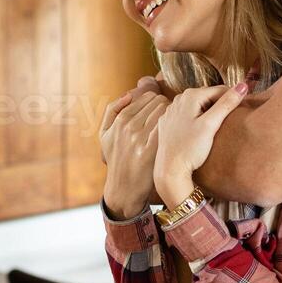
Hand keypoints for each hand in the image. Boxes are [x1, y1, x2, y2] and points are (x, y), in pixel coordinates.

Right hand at [99, 90, 168, 216]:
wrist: (123, 189)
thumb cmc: (116, 159)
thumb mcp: (105, 135)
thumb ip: (112, 110)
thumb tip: (128, 93)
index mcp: (119, 120)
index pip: (146, 96)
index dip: (157, 100)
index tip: (162, 109)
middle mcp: (128, 127)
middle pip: (158, 101)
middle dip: (166, 106)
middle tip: (170, 116)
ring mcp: (140, 138)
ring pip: (165, 111)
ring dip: (172, 115)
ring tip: (174, 124)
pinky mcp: (151, 150)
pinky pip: (168, 127)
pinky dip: (175, 125)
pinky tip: (176, 133)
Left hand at [154, 83, 248, 204]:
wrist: (169, 170)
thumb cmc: (191, 149)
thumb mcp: (211, 125)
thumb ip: (226, 104)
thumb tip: (243, 86)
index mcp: (190, 96)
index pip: (220, 90)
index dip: (233, 99)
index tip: (241, 111)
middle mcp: (178, 99)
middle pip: (208, 97)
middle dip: (219, 105)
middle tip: (229, 122)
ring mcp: (171, 111)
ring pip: (197, 106)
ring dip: (208, 113)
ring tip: (215, 128)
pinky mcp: (168, 123)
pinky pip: (186, 116)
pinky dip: (195, 120)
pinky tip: (199, 133)